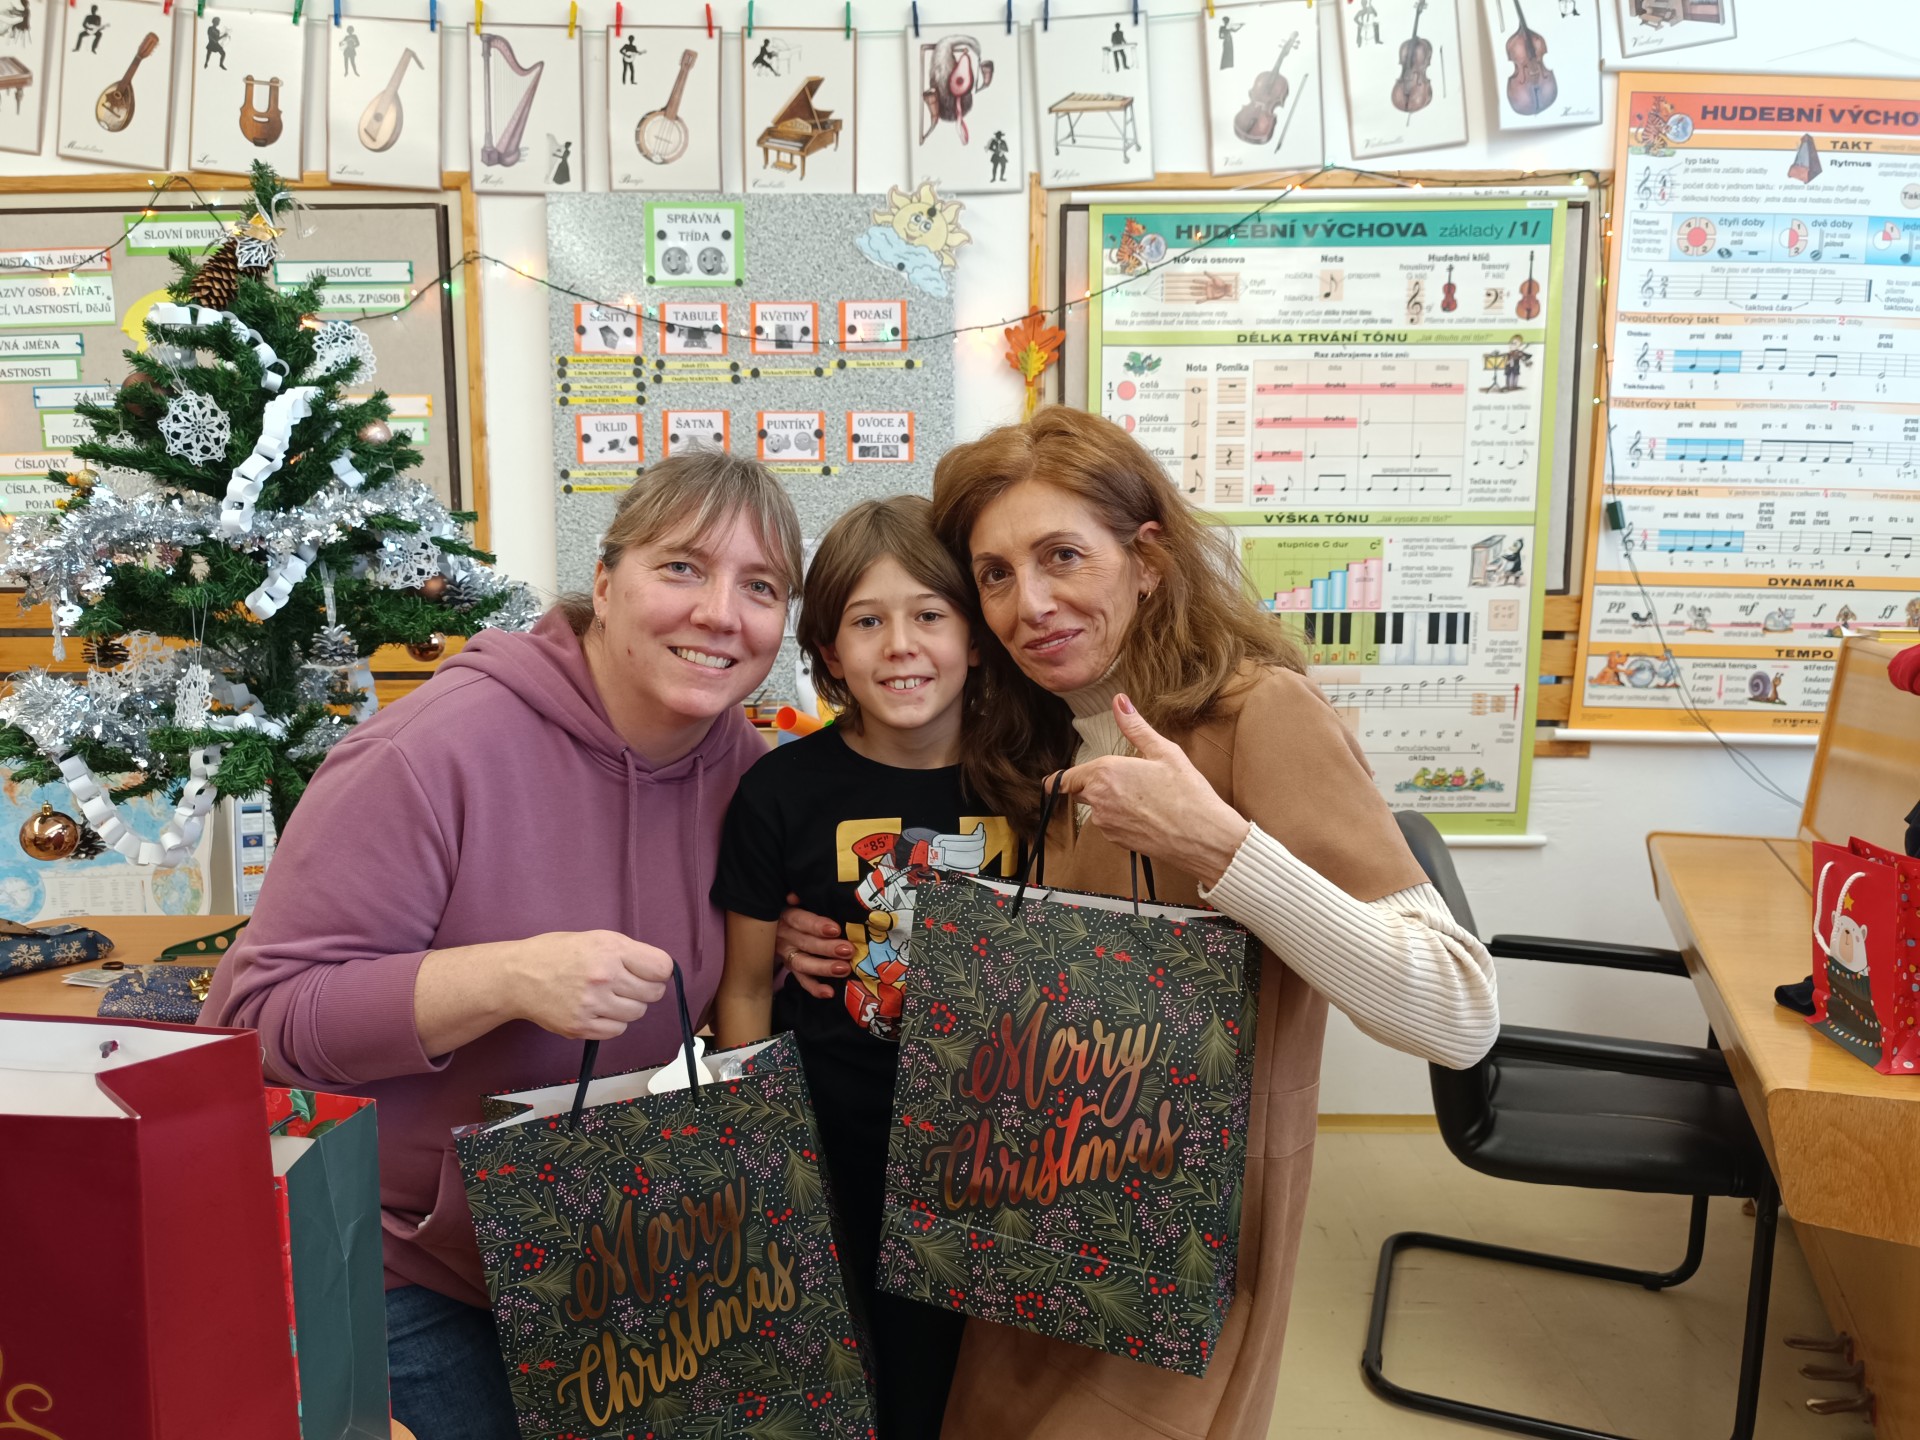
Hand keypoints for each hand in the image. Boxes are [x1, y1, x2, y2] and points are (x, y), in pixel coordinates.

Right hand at [505, 930, 673, 1040]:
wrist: (517, 976)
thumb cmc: (556, 953)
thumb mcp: (595, 938)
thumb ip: (627, 952)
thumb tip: (659, 970)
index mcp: (611, 949)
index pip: (661, 968)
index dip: (659, 971)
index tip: (651, 973)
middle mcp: (604, 976)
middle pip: (653, 993)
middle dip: (645, 990)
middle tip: (629, 985)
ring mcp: (592, 1004)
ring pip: (637, 1013)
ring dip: (629, 1007)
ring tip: (609, 997)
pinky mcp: (581, 1026)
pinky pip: (617, 1030)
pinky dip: (613, 1022)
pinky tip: (598, 1010)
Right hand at [775, 892, 849, 999]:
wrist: (770, 923)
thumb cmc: (795, 907)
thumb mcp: (794, 899)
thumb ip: (800, 896)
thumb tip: (795, 895)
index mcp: (786, 915)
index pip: (801, 920)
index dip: (817, 925)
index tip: (836, 929)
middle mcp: (784, 936)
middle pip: (806, 943)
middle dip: (827, 948)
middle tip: (848, 950)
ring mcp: (786, 954)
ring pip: (803, 963)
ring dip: (824, 968)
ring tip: (844, 969)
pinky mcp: (791, 967)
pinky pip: (801, 979)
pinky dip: (814, 987)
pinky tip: (830, 992)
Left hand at [1052, 694, 1251, 886]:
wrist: (1203, 837)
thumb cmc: (1187, 793)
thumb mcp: (1164, 751)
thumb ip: (1135, 726)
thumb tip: (1119, 701)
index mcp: (1105, 773)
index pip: (1066, 778)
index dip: (1059, 779)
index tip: (1050, 781)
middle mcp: (1098, 800)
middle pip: (1080, 792)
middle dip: (1091, 786)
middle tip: (1121, 780)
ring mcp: (1106, 823)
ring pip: (1096, 809)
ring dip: (1108, 802)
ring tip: (1143, 797)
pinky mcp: (1117, 842)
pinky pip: (1109, 826)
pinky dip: (1120, 819)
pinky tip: (1146, 814)